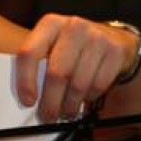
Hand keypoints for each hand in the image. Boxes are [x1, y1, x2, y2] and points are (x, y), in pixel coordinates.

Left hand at [15, 14, 137, 121]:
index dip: (25, 81)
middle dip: (51, 101)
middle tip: (48, 116)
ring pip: (78, 83)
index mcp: (50, 24)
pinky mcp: (115, 50)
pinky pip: (98, 84)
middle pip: (56, 73)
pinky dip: (88, 97)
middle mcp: (73, 26)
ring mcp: (97, 37)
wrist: (113, 37)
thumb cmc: (73, 46)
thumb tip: (27, 97)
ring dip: (70, 104)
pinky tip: (83, 99)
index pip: (29, 53)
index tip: (28, 101)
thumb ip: (38, 62)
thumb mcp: (52, 45)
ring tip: (65, 112)